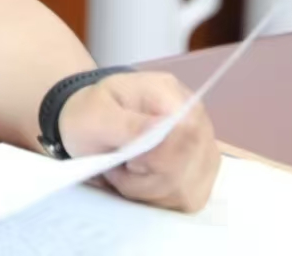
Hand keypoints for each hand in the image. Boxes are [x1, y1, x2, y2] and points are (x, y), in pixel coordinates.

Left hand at [58, 72, 218, 212]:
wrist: (89, 123)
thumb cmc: (89, 114)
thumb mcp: (95, 115)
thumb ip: (127, 124)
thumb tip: (160, 128)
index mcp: (169, 93)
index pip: (189, 131)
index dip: (162, 156)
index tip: (130, 162)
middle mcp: (196, 118)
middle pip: (189, 166)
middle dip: (147, 178)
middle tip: (119, 166)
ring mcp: (202, 147)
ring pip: (188, 188)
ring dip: (148, 190)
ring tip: (125, 171)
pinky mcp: (199, 173)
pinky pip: (187, 199)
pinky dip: (157, 198)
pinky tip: (139, 182)